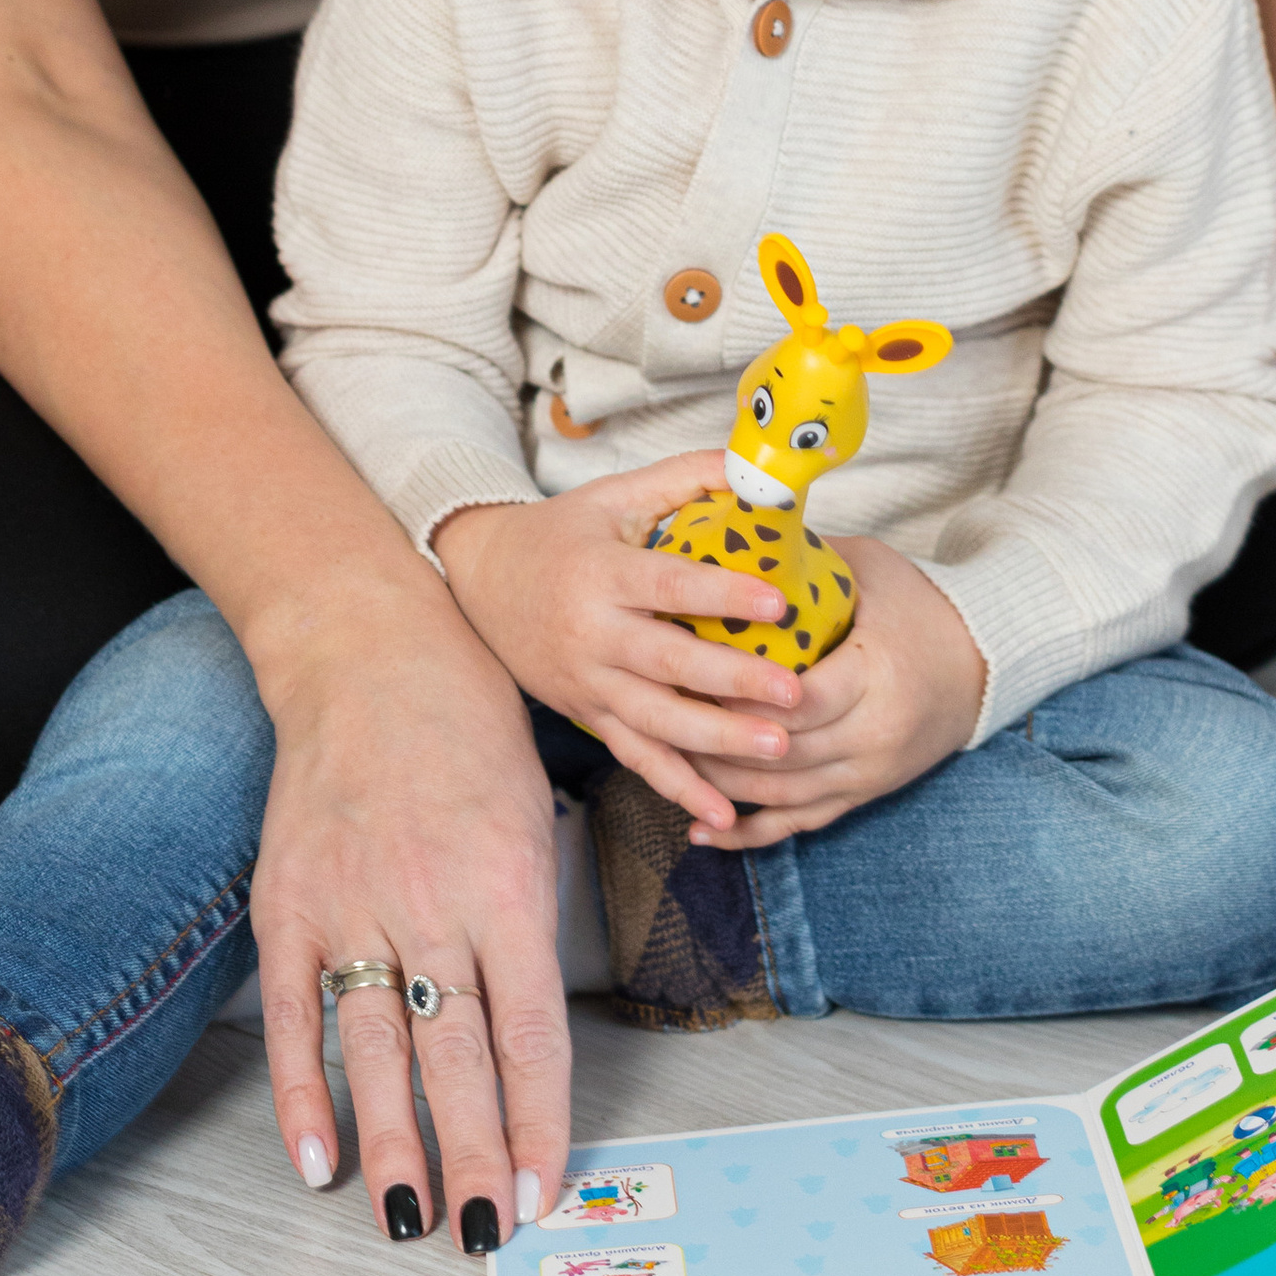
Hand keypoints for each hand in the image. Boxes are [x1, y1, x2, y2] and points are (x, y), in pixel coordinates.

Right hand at [245, 574, 572, 1249]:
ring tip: (408, 1223)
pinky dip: (303, 1094)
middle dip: (472, 1158)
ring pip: (378, 1052)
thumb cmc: (470, 730)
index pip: (530, 1034)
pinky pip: (296, 1015)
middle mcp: (430, 904)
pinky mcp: (287, 904)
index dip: (536, 1122)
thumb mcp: (533, 816)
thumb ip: (528, 922)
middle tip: (483, 1235)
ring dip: (394, 1147)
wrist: (369, 652)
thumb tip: (527, 1035)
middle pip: (456, 1059)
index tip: (541, 1190)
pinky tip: (318, 1159)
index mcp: (506, 884)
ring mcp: (351, 905)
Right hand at [434, 459, 804, 831]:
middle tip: (795, 695)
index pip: (669, 584)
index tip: (779, 602)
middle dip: (734, 682)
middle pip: (669, 663)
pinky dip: (678, 788)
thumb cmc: (562, 533)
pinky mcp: (587, 715)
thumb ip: (685, 477)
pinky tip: (723, 815)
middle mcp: (592, 633)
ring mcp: (588, 682)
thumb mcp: (616, 495)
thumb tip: (752, 460)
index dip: (722, 593)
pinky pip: (636, 757)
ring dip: (717, 742)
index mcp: (602, 573)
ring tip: (777, 750)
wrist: (480, 579)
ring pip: (656, 721)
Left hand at [682, 535, 985, 847]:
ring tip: (666, 760)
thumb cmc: (917, 606)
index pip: (799, 701)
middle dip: (715, 739)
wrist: (979, 664)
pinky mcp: (861, 796)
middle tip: (661, 714)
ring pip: (781, 795)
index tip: (690, 675)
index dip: (742, 697)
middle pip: (781, 754)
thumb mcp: (868, 569)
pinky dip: (749, 833)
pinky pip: (798, 825)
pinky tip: (703, 832)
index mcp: (875, 677)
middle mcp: (873, 736)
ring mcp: (867, 774)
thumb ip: (803, 561)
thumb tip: (729, 531)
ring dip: (720, 784)